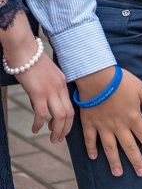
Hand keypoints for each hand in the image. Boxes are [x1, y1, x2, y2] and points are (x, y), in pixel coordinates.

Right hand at [1, 12, 72, 141]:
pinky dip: (39, 124)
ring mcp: (50, 90)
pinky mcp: (38, 92)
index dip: (68, 120)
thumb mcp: (44, 75)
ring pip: (60, 116)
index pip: (70, 105)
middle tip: (58, 140)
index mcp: (62, 82)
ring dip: (57, 131)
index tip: (62, 129)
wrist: (24, 48)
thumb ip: (46, 89)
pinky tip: (35, 129)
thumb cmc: (30, 60)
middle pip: (69, 113)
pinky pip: (42, 114)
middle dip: (66, 129)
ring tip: (51, 139)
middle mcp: (60, 86)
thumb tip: (41, 106)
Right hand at [76, 67, 141, 176]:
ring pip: (110, 148)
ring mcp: (103, 126)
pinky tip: (93, 157)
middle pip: (129, 146)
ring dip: (114, 161)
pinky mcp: (90, 123)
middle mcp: (119, 125)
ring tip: (118, 173)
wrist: (98, 77)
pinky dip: (91, 148)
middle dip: (136, 160)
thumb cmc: (121, 81)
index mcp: (133, 117)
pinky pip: (90, 139)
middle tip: (141, 173)